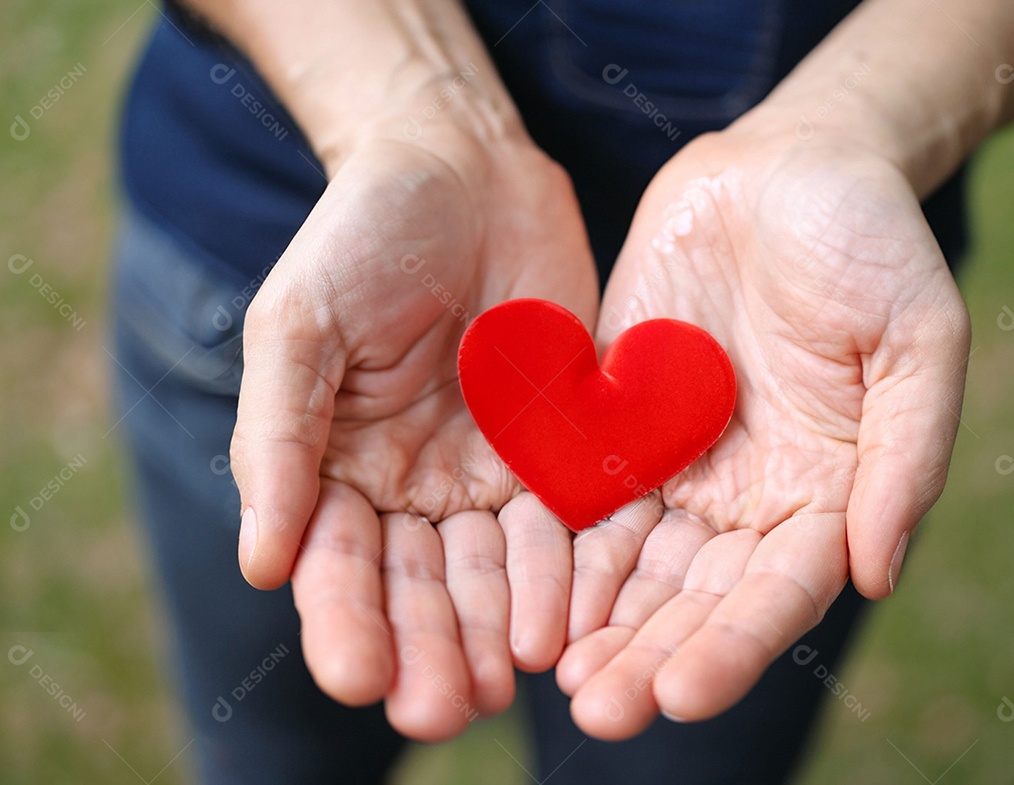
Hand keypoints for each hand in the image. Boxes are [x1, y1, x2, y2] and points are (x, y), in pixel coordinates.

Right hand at [229, 122, 594, 739]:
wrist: (461, 168)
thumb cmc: (361, 236)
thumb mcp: (300, 327)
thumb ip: (280, 440)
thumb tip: (261, 565)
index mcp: (338, 468)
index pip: (338, 563)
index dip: (346, 621)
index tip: (359, 677)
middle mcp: (414, 487)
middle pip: (420, 588)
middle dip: (430, 650)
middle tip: (442, 712)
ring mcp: (489, 472)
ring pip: (494, 572)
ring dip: (499, 631)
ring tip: (507, 684)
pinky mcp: (559, 449)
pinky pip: (565, 524)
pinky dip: (566, 573)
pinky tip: (569, 620)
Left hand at [556, 122, 970, 738]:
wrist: (784, 169)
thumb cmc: (868, 244)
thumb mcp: (917, 339)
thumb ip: (905, 458)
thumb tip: (878, 573)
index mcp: (826, 491)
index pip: (778, 591)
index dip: (733, 645)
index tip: (681, 693)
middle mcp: (747, 494)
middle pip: (696, 597)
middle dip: (649, 654)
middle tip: (600, 711)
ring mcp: (679, 462)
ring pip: (633, 563)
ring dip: (597, 621)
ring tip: (555, 676)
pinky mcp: (619, 421)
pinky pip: (584, 494)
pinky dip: (559, 546)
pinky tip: (524, 588)